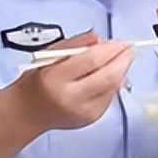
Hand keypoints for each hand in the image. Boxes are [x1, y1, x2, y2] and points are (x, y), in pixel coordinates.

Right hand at [13, 31, 133, 130]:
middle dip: (124, 60)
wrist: (27, 112)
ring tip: (120, 59)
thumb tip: (101, 38)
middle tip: (130, 49)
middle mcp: (71, 98)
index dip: (112, 49)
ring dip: (121, 71)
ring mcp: (83, 111)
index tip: (122, 41)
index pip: (91, 60)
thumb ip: (75, 44)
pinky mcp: (91, 118)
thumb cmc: (36, 81)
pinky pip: (110, 97)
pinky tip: (110, 75)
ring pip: (113, 88)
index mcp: (55, 78)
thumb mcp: (48, 55)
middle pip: (109, 77)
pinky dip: (114, 83)